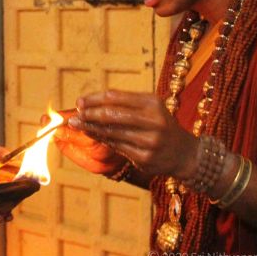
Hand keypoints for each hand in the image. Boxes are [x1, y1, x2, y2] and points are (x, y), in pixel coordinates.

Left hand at [68, 90, 198, 178]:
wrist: (183, 153)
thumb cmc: (160, 125)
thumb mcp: (149, 108)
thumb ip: (123, 104)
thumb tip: (88, 104)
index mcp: (152, 103)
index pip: (115, 97)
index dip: (94, 99)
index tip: (79, 102)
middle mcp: (153, 121)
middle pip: (111, 114)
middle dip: (89, 114)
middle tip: (73, 116)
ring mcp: (149, 141)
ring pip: (111, 132)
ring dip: (90, 128)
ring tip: (76, 125)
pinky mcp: (144, 158)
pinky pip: (116, 146)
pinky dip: (101, 139)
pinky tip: (91, 135)